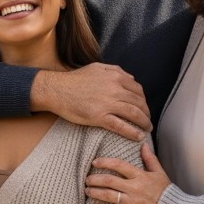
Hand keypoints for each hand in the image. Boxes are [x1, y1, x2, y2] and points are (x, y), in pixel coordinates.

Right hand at [33, 64, 150, 140]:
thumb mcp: (97, 68)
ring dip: (144, 123)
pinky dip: (132, 132)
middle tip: (147, 120)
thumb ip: (115, 70)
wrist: (56, 90)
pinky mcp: (99, 117)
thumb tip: (131, 77)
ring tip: (146, 129)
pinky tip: (138, 136)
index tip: (144, 107)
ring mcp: (108, 103)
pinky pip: (121, 126)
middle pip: (139, 103)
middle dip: (146, 113)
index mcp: (115, 76)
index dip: (144, 100)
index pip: (138, 90)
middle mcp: (115, 89)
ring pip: (134, 114)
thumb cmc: (75, 79)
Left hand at [84, 142, 170, 203]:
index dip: (104, 162)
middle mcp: (135, 188)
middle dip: (95, 179)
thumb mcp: (160, 173)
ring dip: (95, 192)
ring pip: (109, 195)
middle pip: (109, 180)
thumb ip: (150, 159)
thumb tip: (143, 144)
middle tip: (87, 179)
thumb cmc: (167, 193)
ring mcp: (133, 203)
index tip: (94, 162)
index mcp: (141, 176)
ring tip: (87, 191)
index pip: (119, 165)